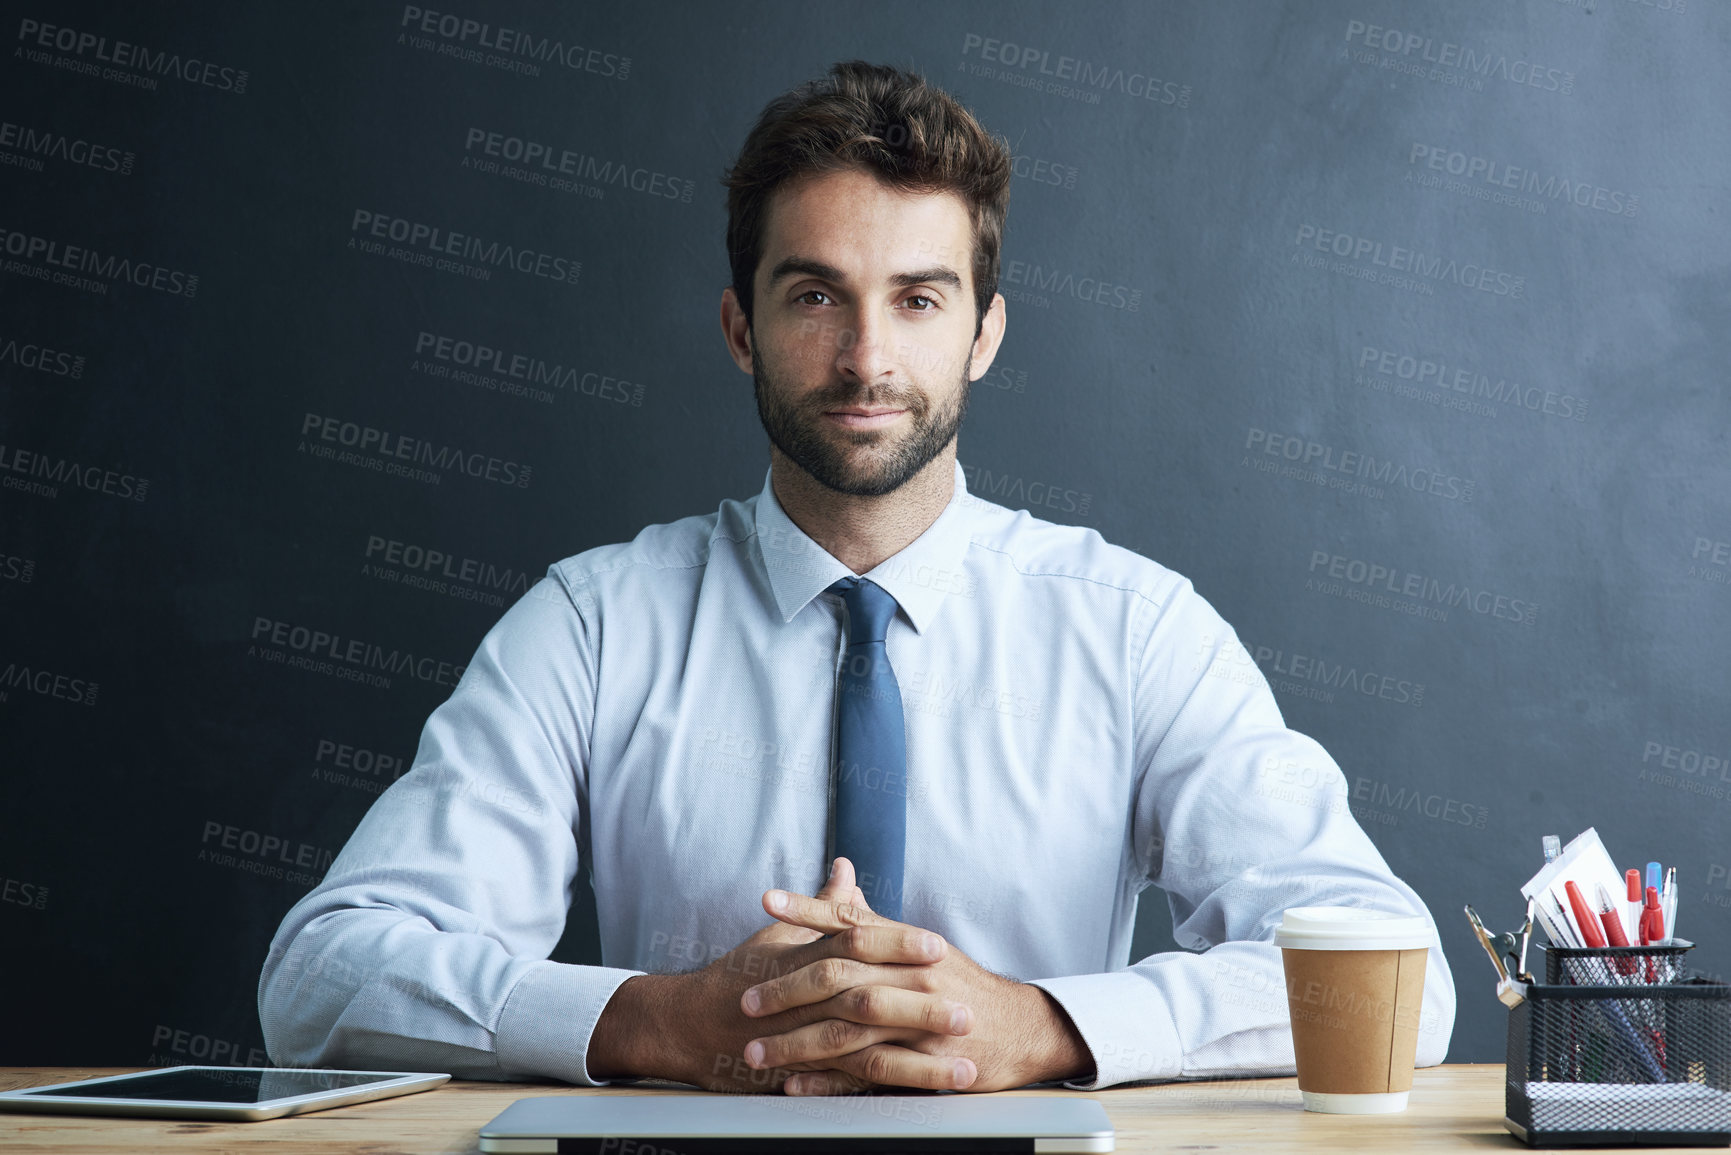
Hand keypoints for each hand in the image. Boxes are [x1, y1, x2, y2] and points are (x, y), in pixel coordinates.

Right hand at [588, 858, 945, 1091]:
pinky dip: (889, 1092)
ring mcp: (806, 1040)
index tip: (938, 946)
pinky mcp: (804, 1074)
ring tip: (966, 1067)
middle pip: (869, 999)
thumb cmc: (740, 977)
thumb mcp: (780, 937)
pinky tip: (927, 1099)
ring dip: (920, 1062)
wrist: (689, 1027)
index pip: (858, 943)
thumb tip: (846, 870)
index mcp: (806, 958)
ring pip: (867, 1049)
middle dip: (920, 1008)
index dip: (899, 944)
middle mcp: (808, 999)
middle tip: (967, 1010)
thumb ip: (823, 909)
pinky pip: (852, 1086)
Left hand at [740, 859, 1094, 1093]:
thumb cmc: (962, 985)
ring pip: (846, 1030)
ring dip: (796, 1043)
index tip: (766, 902)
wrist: (1021, 1029)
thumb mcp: (922, 945)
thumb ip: (874, 919)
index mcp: (908, 945)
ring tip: (754, 1053)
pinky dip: (827, 1081)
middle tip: (745, 1000)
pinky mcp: (924, 1064)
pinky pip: (867, 1074)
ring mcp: (918, 1022)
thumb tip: (840, 878)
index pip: (852, 922)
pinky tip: (794, 1083)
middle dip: (787, 988)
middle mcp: (912, 977)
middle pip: (839, 977)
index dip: (808, 910)